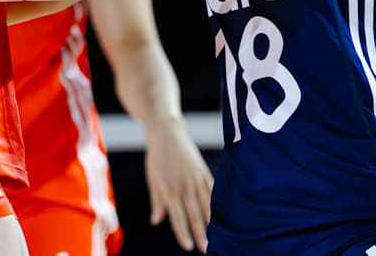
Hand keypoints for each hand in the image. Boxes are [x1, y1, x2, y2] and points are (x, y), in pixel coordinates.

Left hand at [145, 117, 213, 251]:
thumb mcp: (153, 179)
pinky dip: (217, 203)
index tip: (189, 247)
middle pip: (194, 214)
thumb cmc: (156, 157)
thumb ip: (157, 200)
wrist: (167, 131)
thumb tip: (156, 221)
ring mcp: (196, 178)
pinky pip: (212, 190)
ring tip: (218, 236)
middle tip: (207, 249)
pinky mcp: (203, 170)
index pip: (177, 217)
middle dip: (201, 233)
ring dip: (211, 222)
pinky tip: (222, 213)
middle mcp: (184, 186)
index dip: (183, 233)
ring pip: (206, 204)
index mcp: (169, 190)